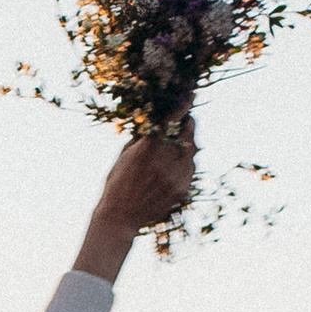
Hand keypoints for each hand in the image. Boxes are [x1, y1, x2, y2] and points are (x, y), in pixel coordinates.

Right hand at [74, 119, 194, 281]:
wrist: (120, 218)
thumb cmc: (117, 183)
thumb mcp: (124, 155)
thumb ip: (142, 137)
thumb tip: (156, 120)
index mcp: (147, 148)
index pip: (172, 120)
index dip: (184, 105)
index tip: (192, 93)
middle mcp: (164, 160)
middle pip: (188, 132)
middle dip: (188, 123)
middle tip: (186, 121)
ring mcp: (175, 175)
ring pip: (193, 150)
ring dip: (188, 143)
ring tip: (179, 144)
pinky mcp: (181, 188)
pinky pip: (192, 168)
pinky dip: (188, 162)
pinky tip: (178, 164)